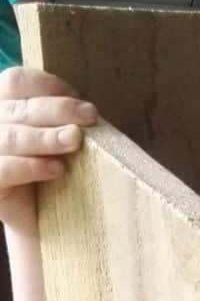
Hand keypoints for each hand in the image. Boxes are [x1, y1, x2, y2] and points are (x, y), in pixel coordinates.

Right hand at [0, 67, 96, 226]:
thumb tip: (85, 110)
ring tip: (74, 141)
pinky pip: (5, 169)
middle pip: (18, 108)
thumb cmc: (49, 173)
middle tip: (89, 117)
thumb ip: (62, 121)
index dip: (48, 85)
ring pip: (11, 137)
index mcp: (1, 104)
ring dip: (46, 137)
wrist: (39, 219)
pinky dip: (32, 167)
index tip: (79, 98)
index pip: (16, 81)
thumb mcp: (54, 139)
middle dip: (58, 110)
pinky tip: (56, 169)